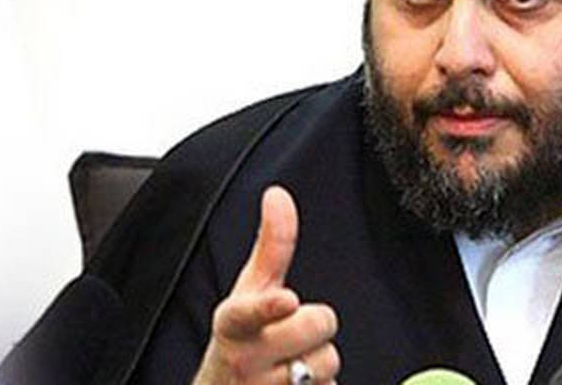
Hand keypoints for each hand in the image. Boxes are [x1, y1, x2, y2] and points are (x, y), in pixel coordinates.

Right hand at [193, 186, 340, 383]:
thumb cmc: (242, 338)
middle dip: (319, 326)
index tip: (287, 300)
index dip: (270, 307)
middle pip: (317, 326)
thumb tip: (278, 194)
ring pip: (328, 364)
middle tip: (296, 333)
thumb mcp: (249, 292)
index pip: (249, 312)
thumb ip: (271, 245)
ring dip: (321, 364)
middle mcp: (243, 360)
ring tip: (292, 366)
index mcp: (233, 323)